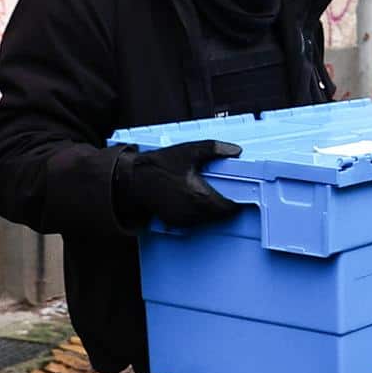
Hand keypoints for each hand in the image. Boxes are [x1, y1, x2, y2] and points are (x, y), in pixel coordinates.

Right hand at [119, 139, 242, 227]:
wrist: (133, 180)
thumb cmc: (159, 165)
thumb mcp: (188, 151)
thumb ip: (214, 149)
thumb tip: (235, 150)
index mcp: (199, 196)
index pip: (229, 208)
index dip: (236, 202)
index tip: (238, 194)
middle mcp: (193, 212)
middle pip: (220, 215)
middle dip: (225, 205)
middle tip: (224, 191)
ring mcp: (184, 220)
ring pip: (208, 220)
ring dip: (212, 210)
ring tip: (206, 193)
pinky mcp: (176, 223)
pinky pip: (195, 221)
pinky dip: (199, 213)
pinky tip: (194, 199)